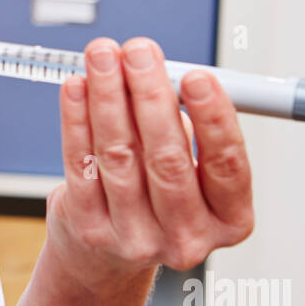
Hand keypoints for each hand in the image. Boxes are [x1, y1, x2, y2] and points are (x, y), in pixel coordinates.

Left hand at [45, 36, 254, 295]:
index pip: (227, 165)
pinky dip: (76, 118)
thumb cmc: (160, 194)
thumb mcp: (193, 165)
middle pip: (168, 159)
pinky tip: (77, 86)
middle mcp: (186, 236)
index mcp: (228, 219)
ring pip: (120, 155)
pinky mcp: (91, 229)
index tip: (196, 76)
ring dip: (109, 96)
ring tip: (104, 56)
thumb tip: (163, 69)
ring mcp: (136, 238)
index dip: (213, 118)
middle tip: (140, 52)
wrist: (108, 253)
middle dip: (151, 95)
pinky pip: (81, 163)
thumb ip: (188, 122)